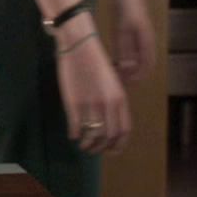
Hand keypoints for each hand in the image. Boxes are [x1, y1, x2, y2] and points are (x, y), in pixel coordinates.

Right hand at [55, 32, 131, 154]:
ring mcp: (90, 105)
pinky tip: (73, 134)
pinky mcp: (73, 104)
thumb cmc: (96, 62)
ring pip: (92, 136)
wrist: (79, 46)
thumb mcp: (112, 82)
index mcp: (120, 99)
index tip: (111, 150)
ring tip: (83, 144)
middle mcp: (108, 104)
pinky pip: (76, 127)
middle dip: (101, 148)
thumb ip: (114, 102)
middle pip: (108, 137)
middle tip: (93, 149)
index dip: (118, 145)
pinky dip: (74, 135)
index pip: (124, 131)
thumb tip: (111, 123)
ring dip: (88, 145)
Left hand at [111, 0, 156, 84]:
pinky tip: (115, 56)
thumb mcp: (122, 28)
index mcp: (147, 40)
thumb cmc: (126, 4)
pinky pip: (133, 48)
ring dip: (129, 65)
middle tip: (117, 80)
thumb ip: (124, 49)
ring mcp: (141, 33)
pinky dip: (126, 56)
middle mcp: (147, 38)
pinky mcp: (134, 27)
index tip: (123, 84)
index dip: (136, 78)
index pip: (147, 66)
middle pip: (144, 63)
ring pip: (138, 56)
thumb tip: (127, 69)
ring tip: (114, 71)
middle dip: (132, 74)